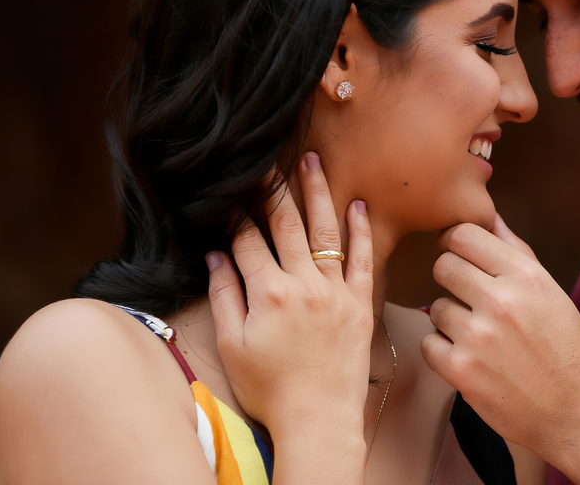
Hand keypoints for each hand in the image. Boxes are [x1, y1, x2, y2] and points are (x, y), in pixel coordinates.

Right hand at [208, 152, 373, 446]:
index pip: (248, 241)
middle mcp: (304, 284)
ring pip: (326, 231)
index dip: (237, 215)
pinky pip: (363, 258)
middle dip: (275, 189)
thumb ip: (224, 295)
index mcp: (268, 293)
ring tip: (313, 161)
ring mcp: (336, 292)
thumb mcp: (232, 345)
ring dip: (318, 193)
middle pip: (287, 225)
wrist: (318, 419)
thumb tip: (215, 255)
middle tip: (270, 159)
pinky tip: (358, 205)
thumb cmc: (270, 388)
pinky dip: (361, 230)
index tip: (232, 192)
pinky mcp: (360, 304)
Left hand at [420, 217, 579, 460]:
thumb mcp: (551, 292)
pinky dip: (443, 351)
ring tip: (479, 336)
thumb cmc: (567, 349)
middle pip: (443, 265)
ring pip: (435, 307)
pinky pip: (429, 343)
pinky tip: (470, 358)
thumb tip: (490, 216)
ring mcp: (478, 336)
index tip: (458, 255)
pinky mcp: (460, 370)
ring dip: (451, 320)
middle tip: (469, 299)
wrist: (576, 412)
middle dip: (452, 280)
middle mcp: (501, 300)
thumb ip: (516, 251)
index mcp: (526, 276)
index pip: (463, 235)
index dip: (455, 243)